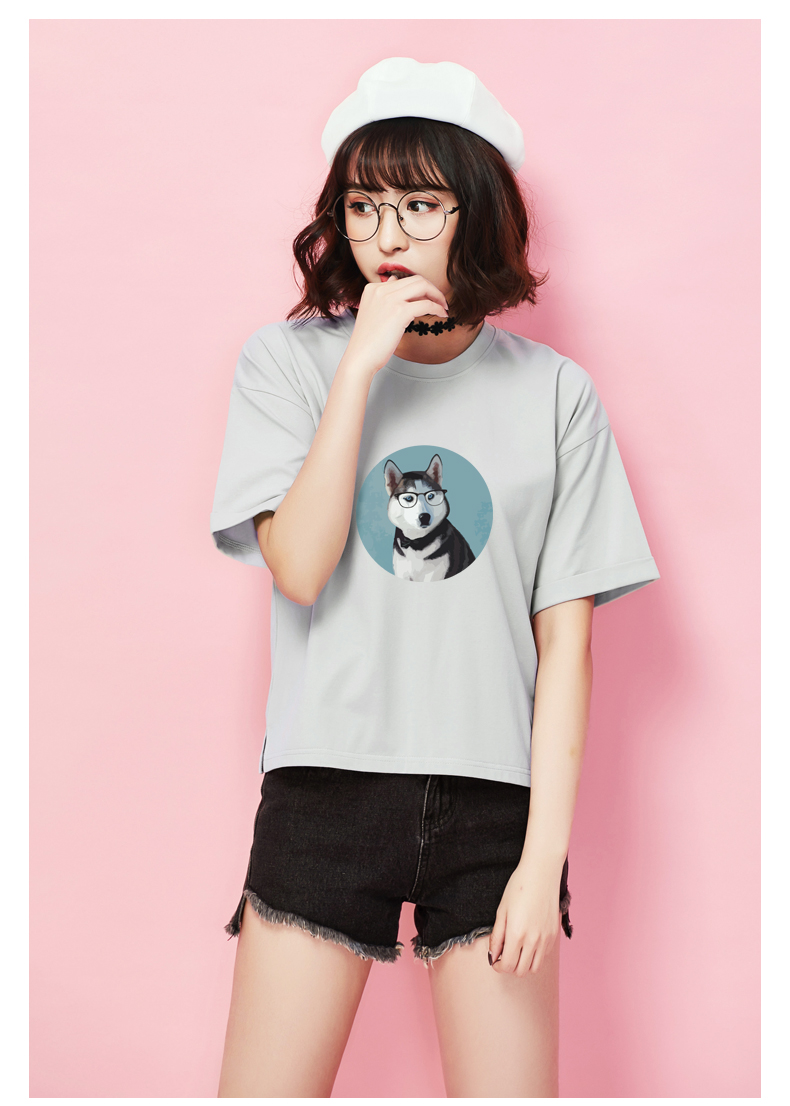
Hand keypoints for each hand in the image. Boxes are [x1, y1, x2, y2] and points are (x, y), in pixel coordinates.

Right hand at [342, 275, 449, 376]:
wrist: (360, 357)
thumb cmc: (367, 341)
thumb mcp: (372, 311)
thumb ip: (383, 295)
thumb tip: (394, 281)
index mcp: (373, 288)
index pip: (403, 280)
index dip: (419, 288)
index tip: (428, 298)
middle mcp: (380, 290)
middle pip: (415, 279)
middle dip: (432, 288)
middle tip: (440, 300)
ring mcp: (390, 300)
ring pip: (423, 286)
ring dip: (437, 295)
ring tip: (443, 306)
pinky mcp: (399, 312)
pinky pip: (426, 304)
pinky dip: (437, 308)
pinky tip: (442, 315)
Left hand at [488, 858, 561, 975]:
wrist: (541, 872)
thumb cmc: (518, 887)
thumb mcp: (501, 911)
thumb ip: (496, 937)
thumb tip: (493, 956)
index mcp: (516, 934)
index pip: (507, 966)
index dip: (498, 966)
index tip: (495, 959)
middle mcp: (533, 940)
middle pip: (520, 970)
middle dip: (509, 967)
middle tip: (504, 955)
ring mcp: (546, 938)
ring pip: (534, 968)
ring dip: (523, 964)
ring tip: (516, 951)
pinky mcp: (554, 935)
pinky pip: (544, 956)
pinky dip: (535, 956)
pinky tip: (528, 943)